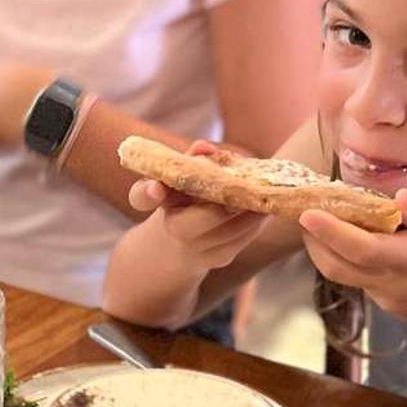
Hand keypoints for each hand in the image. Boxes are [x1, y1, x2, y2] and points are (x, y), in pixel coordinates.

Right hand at [128, 141, 273, 269]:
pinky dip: (256, 223)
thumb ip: (192, 159)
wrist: (181, 243)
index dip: (148, 192)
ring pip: (229, 231)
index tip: (156, 188)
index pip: (142, 196)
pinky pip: (242, 240)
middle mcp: (171, 227)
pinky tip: (264, 208)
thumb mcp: (183, 175)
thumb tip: (204, 148)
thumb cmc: (184, 197)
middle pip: (196, 221)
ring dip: (250, 212)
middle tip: (246, 187)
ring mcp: (195, 248)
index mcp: (157, 200)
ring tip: (265, 194)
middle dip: (225, 204)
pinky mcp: (219, 258)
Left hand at [297, 191, 406, 336]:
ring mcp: (390, 300)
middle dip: (314, 241)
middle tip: (304, 212)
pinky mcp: (390, 307)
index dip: (330, 232)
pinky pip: (361, 282)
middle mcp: (395, 285)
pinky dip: (349, 261)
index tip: (307, 213)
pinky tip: (357, 241)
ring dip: (328, 251)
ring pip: (345, 276)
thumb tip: (400, 198)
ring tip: (325, 222)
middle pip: (337, 268)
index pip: (361, 249)